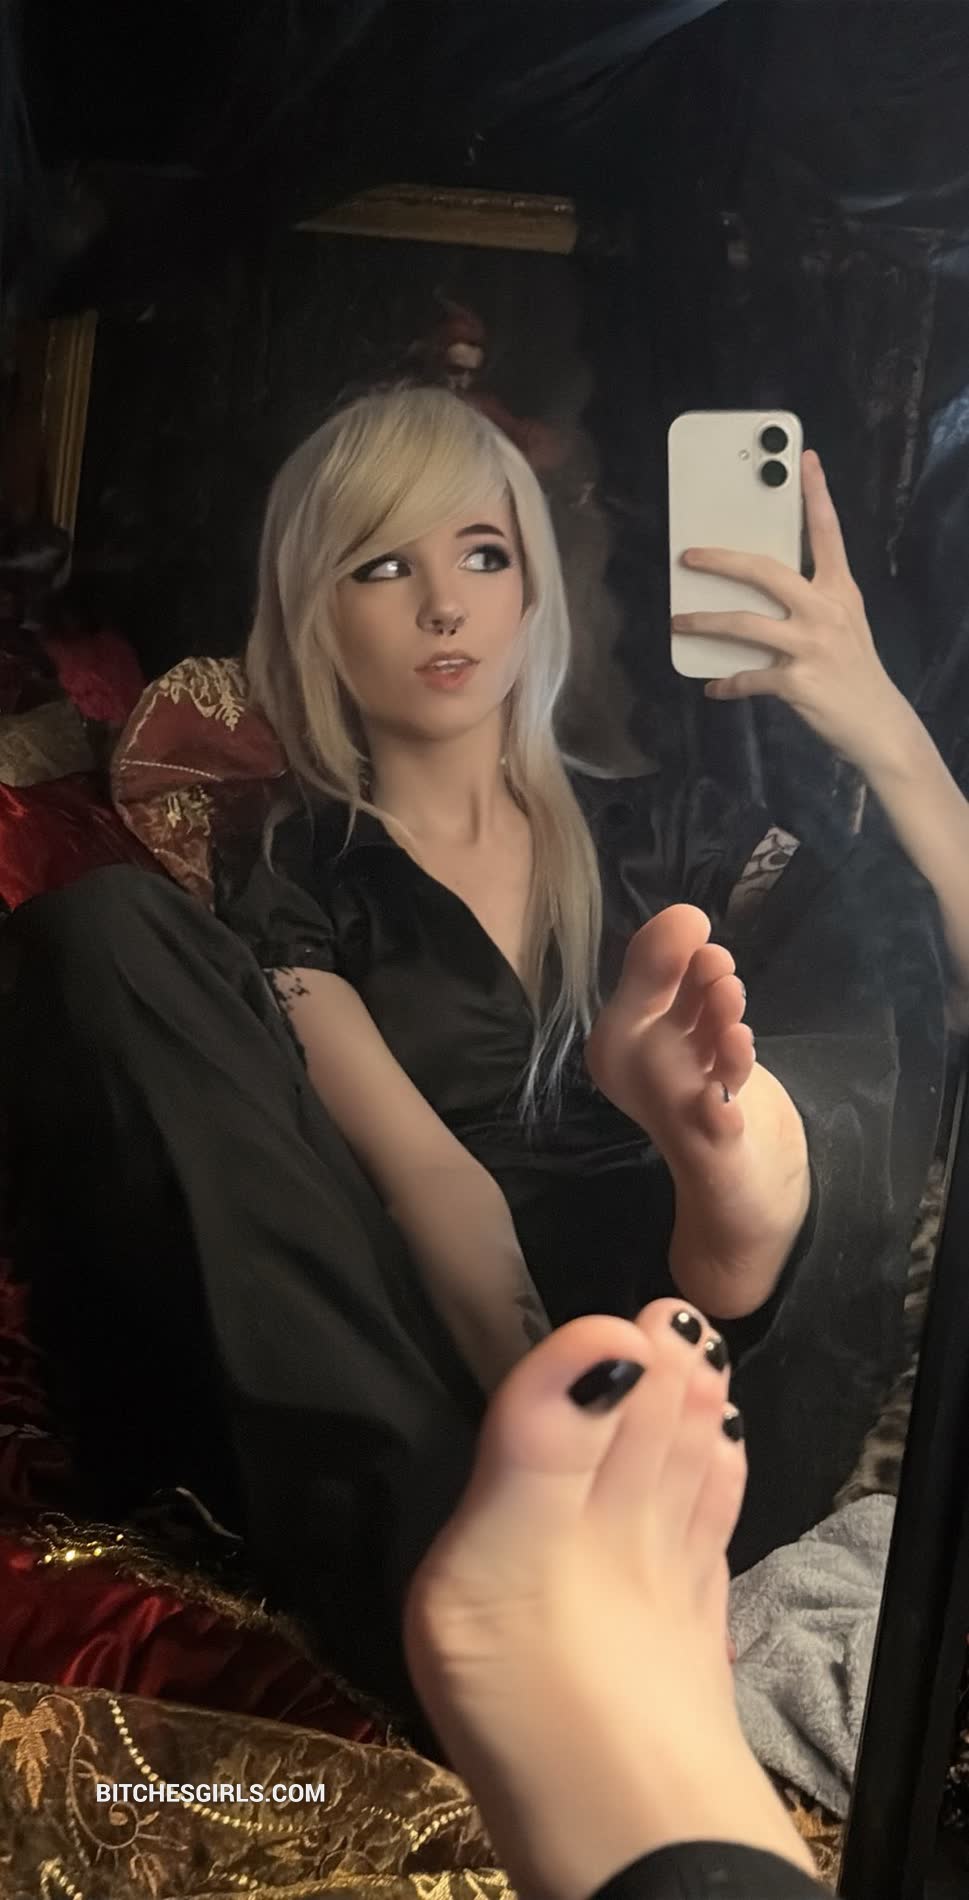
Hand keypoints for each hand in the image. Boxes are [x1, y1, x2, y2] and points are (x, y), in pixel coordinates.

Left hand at [670, 450, 909, 772]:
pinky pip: (749, 677)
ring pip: (745, 624)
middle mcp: (826, 611)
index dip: (816, 495)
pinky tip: (714, 687)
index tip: (805, 460)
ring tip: (679, 622)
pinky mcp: (797, 682)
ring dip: (705, 622)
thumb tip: (762, 589)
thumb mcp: (844, 624)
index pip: (827, 534)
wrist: (878, 723)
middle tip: (690, 555)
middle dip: (723, 561)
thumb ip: (812, 602)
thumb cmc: (855, 671)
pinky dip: (727, 683)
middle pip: (767, 572)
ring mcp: (811, 646)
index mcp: (840, 590)